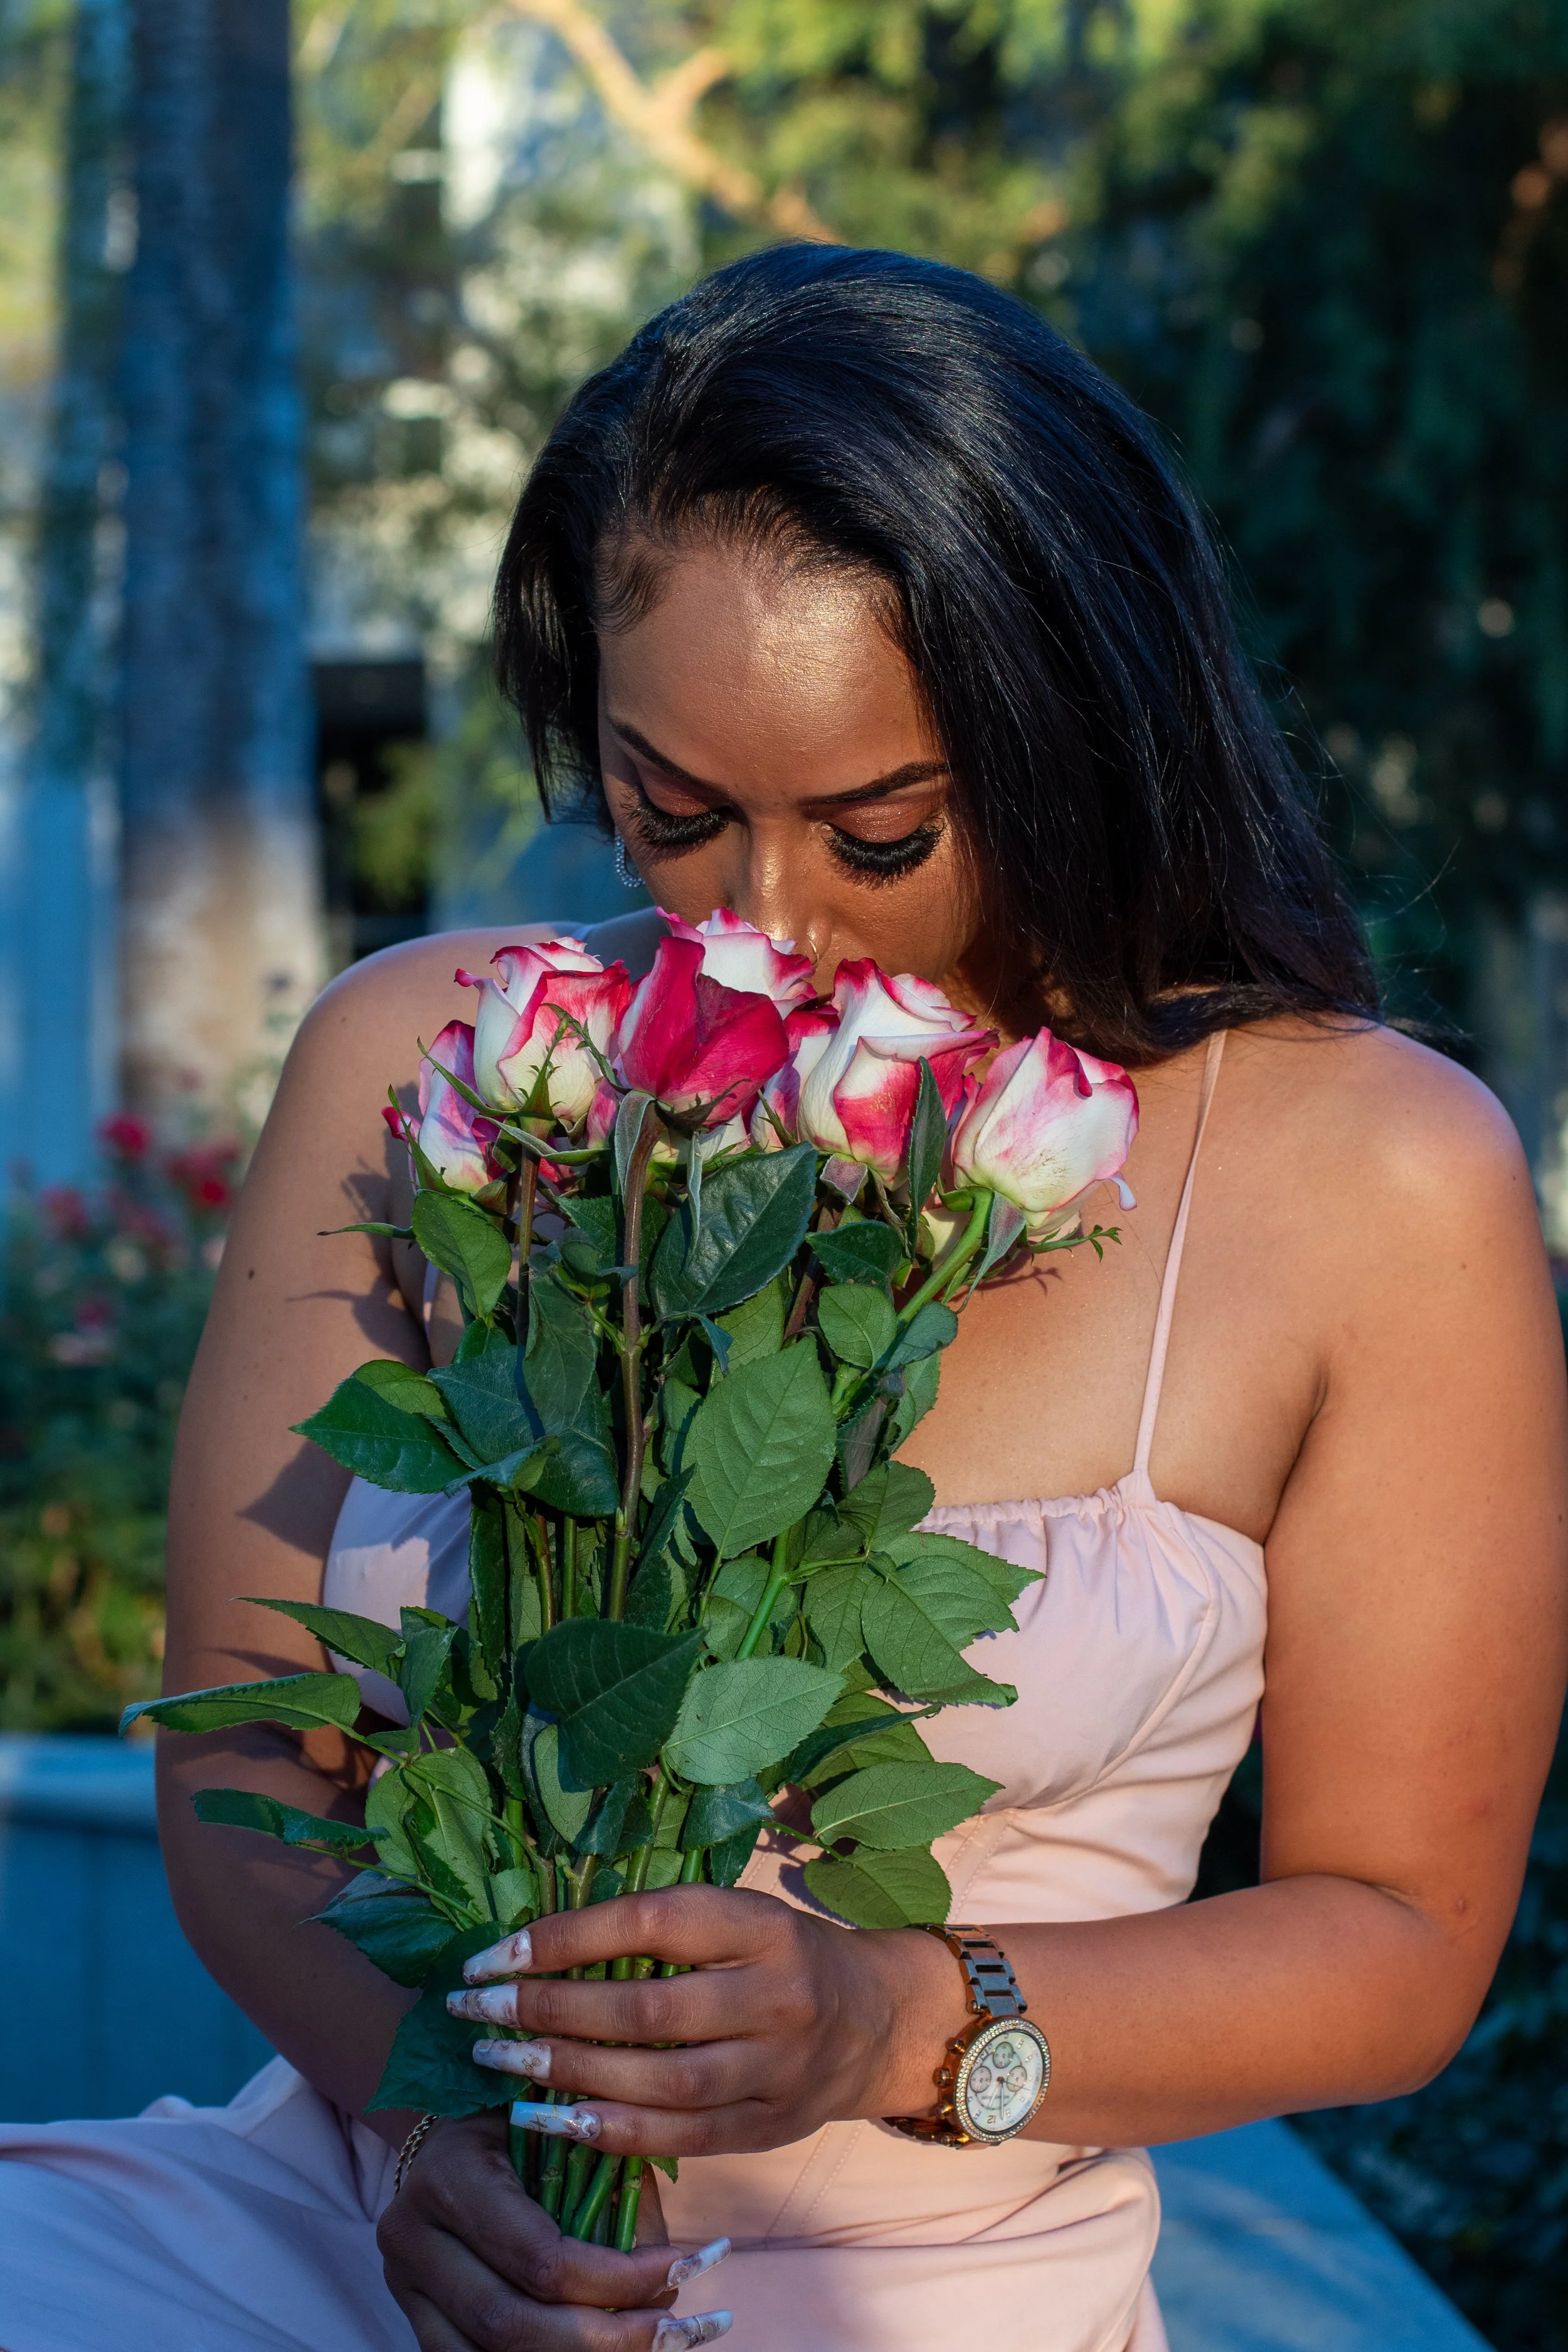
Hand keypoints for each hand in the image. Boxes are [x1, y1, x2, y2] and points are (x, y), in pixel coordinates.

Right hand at [377, 2109, 732, 2349]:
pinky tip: (590, 2349)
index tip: (677, 2269)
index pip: (539, 2258)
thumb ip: (614, 2191)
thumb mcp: (568, 2128)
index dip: (615, 2279)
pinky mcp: (413, 2316)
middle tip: (669, 2330)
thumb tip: (670, 2280)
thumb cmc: (524, 2117)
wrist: (450, 2129)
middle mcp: (411, 2234)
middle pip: (510, 2324)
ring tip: (641, 2344)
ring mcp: (404, 2284)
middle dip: (600, 2339)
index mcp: (449, 2175)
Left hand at [443, 1887, 966, 2157]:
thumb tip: (541, 1941)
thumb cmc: (784, 1956)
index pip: (652, 1924)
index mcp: (761, 1926)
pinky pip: (677, 2136)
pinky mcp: (767, 2127)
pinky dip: (606, 2131)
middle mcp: (773, 1996)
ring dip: (566, 2073)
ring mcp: (775, 2069)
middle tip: (476, 2008)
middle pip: (646, 2007)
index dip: (567, 1937)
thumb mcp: (739, 1917)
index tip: (496, 1953)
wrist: (880, 2021)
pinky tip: (546, 2120)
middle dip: (548, 2008)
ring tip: (497, 2062)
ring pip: (657, 2080)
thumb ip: (662, 1929)